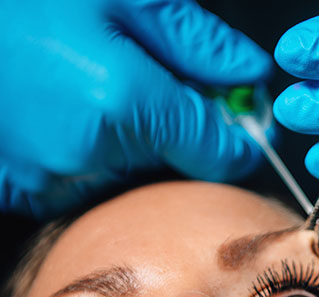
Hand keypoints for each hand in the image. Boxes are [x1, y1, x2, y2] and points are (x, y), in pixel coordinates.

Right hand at [0, 0, 272, 217]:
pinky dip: (86, 150)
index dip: (237, 139)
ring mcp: (46, 176)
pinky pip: (78, 177)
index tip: (240, 125)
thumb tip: (249, 75)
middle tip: (150, 79)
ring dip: (128, 139)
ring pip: (125, 171)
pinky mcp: (18, 185)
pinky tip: (63, 107)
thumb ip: (198, 43)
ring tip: (91, 84)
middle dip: (177, 129)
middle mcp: (86, 154)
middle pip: (172, 163)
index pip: (217, 152)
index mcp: (122, 103)